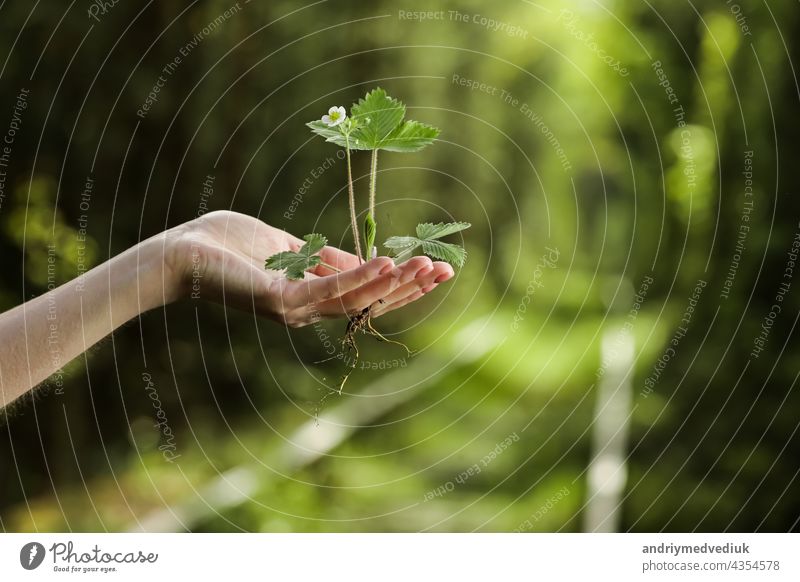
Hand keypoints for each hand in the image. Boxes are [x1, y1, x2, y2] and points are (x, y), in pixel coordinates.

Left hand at [166, 211, 453, 326]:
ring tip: (424, 266)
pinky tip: (384, 263)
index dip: (402, 283)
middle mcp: (308, 312)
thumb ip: (326, 258)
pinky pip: (327, 290)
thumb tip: (366, 261)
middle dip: (408, 287)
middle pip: (369, 303)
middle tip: (446, 270)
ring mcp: (294, 311)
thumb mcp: (290, 248)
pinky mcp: (279, 302)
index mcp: (312, 298)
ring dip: (392, 284)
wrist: (179, 252)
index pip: (366, 294)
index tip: (435, 267)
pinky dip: (358, 278)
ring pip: (355, 300)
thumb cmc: (228, 246)